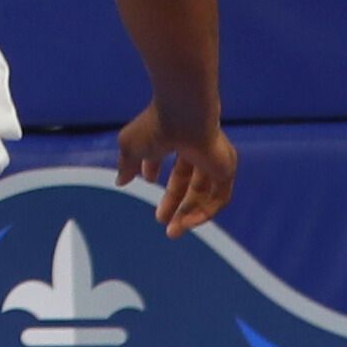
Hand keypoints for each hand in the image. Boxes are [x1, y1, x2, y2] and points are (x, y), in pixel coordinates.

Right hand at [116, 105, 235, 235]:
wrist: (184, 115)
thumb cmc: (155, 126)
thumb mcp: (131, 147)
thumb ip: (127, 165)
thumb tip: (121, 182)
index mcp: (177, 136)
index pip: (169, 157)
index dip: (155, 170)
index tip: (146, 181)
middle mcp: (197, 148)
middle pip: (188, 181)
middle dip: (173, 202)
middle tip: (160, 219)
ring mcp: (214, 159)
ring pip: (203, 193)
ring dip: (187, 213)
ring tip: (171, 230)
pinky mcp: (226, 170)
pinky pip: (219, 199)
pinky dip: (203, 213)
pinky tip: (186, 223)